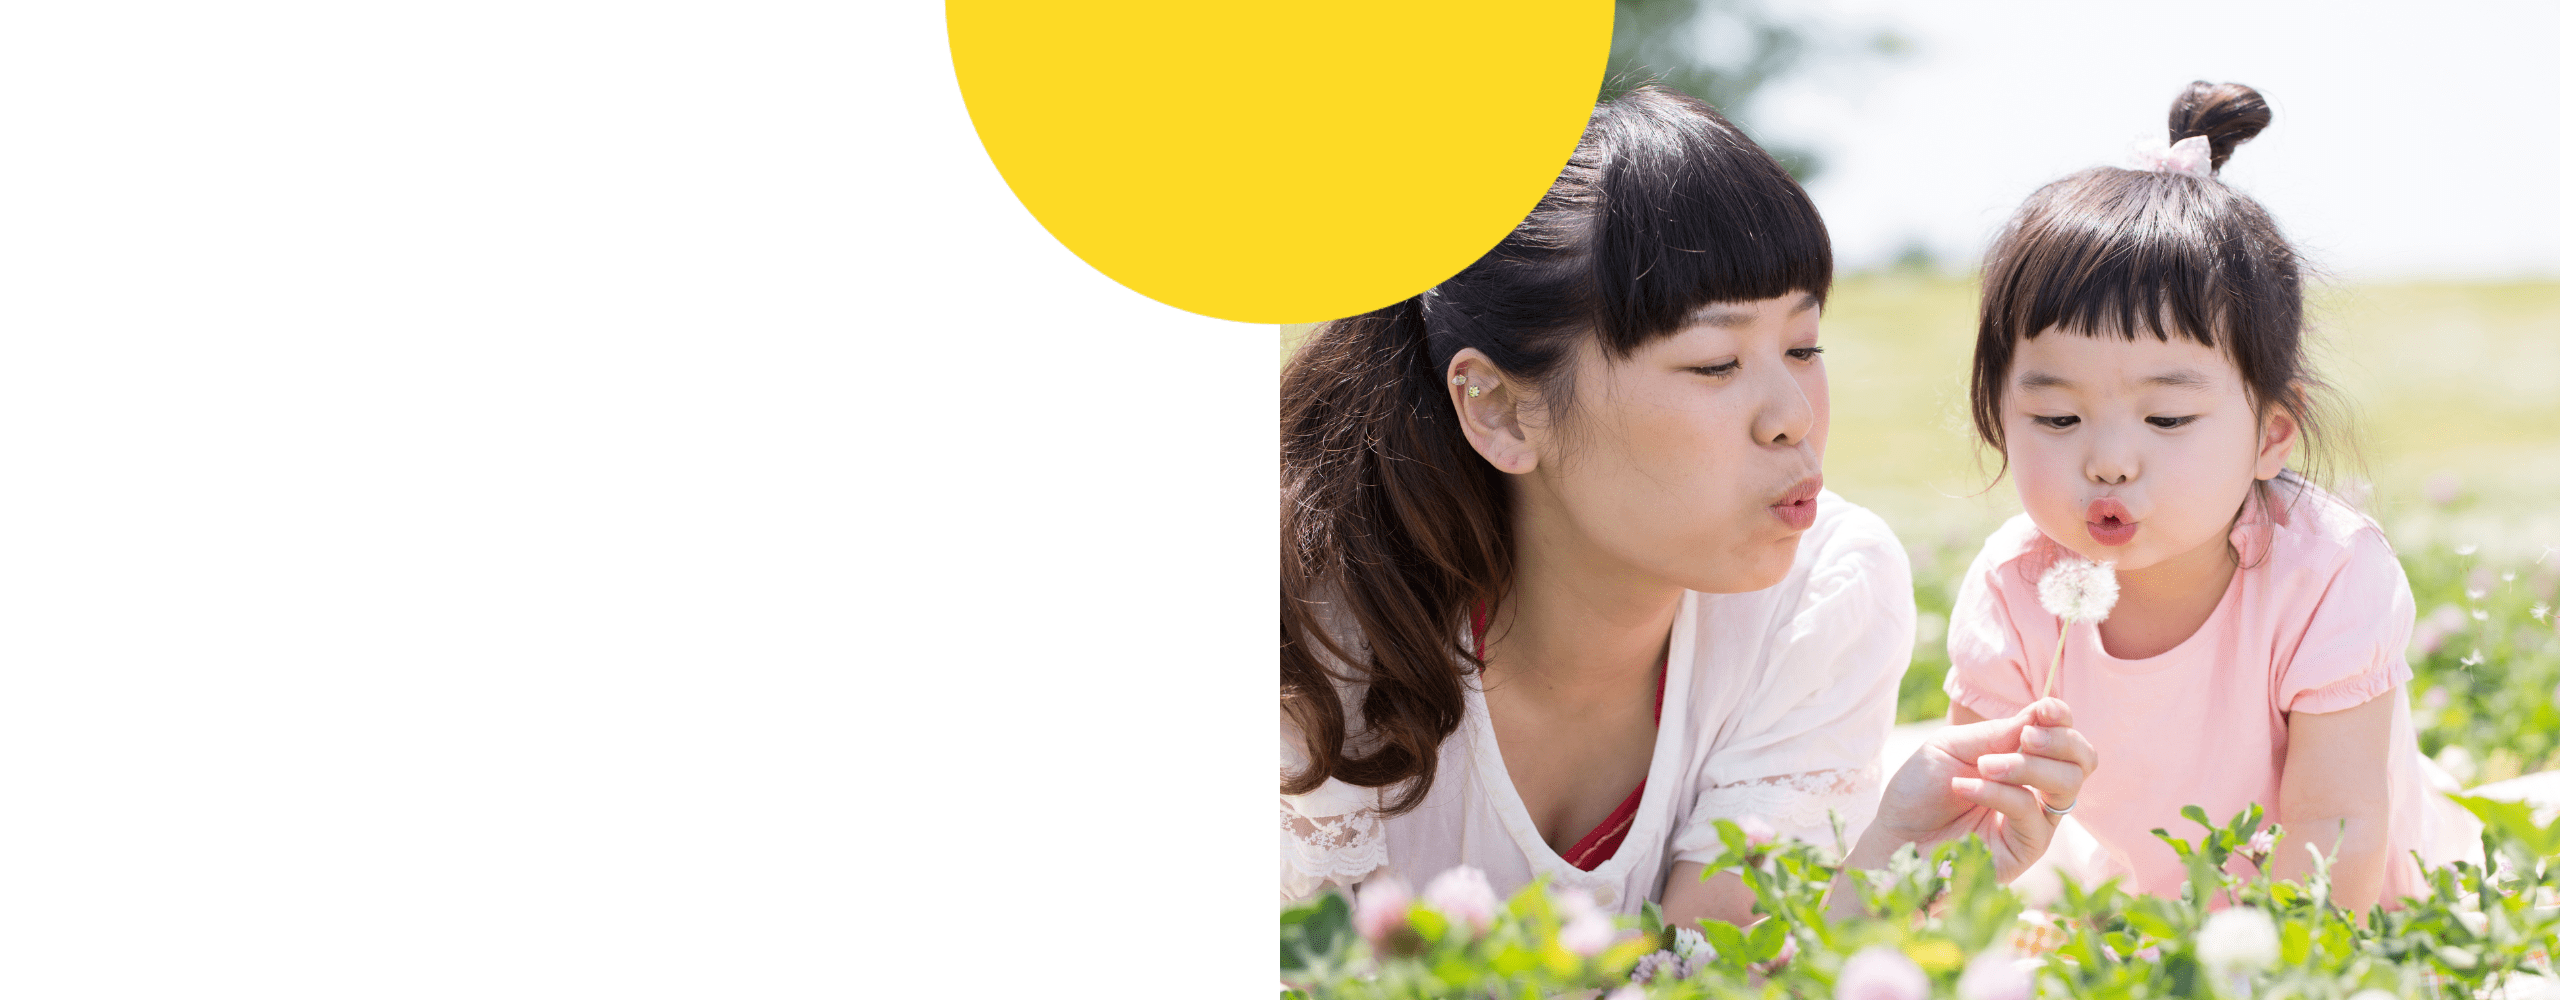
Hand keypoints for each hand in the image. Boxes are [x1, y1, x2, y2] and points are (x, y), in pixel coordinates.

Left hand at [1850, 698, 2097, 882]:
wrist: (1894, 835)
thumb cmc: (1919, 790)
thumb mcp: (1952, 747)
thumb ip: (1996, 734)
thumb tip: (2041, 714)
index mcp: (2024, 759)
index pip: (2066, 738)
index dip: (2062, 720)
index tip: (2044, 709)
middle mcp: (2038, 790)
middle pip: (2083, 761)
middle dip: (2059, 741)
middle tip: (2024, 738)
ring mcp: (2035, 821)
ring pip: (2066, 786)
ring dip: (2027, 766)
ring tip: (1984, 765)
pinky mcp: (2026, 850)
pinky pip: (2031, 814)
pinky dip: (1999, 793)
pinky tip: (1965, 787)